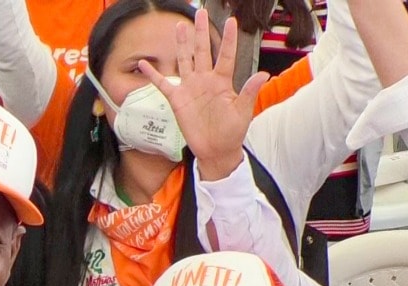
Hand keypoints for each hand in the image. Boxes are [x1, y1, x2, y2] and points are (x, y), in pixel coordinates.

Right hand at [140, 9, 267, 180]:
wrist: (216, 150)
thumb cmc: (232, 132)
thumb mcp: (243, 112)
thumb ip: (249, 92)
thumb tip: (262, 75)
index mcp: (223, 81)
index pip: (225, 55)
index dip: (228, 38)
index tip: (231, 21)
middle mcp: (205, 80)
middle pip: (202, 50)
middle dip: (201, 32)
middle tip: (199, 12)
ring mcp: (190, 88)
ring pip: (184, 60)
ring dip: (181, 44)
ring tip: (179, 27)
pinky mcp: (177, 99)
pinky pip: (163, 84)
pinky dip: (153, 75)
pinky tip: (144, 64)